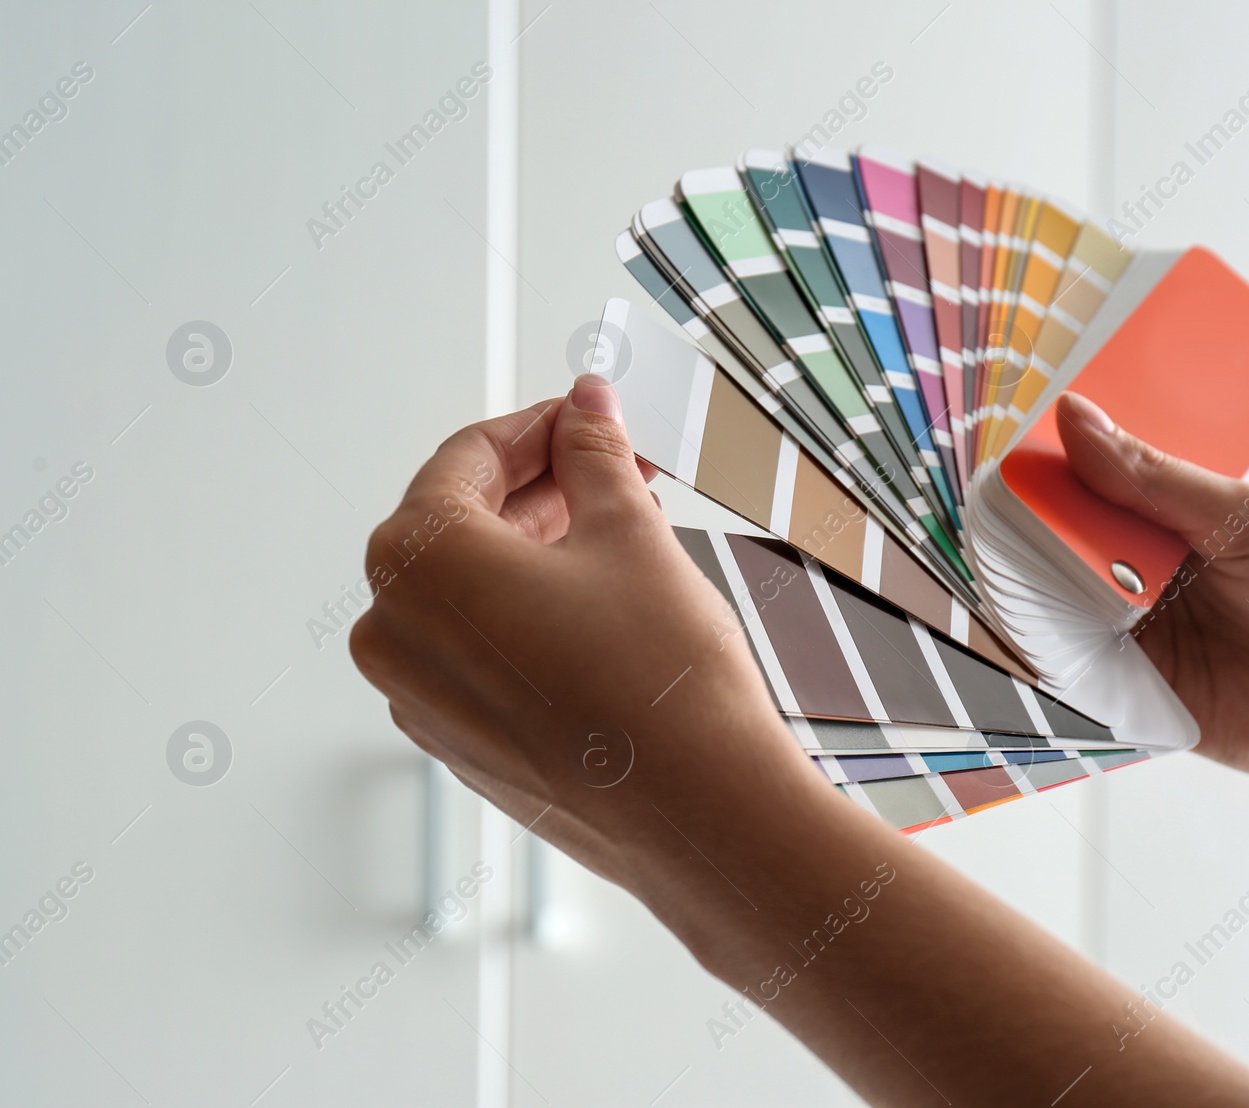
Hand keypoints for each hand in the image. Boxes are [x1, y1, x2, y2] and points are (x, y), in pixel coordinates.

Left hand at [349, 375, 833, 902]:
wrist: (699, 812)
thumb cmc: (661, 680)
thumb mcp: (630, 534)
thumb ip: (593, 456)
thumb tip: (585, 408)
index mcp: (416, 561)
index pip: (468, 459)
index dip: (540, 428)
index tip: (587, 419)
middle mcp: (394, 632)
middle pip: (461, 525)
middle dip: (543, 489)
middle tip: (617, 469)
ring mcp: (418, 698)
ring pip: (470, 593)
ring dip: (538, 551)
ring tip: (621, 531)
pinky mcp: (458, 744)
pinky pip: (478, 653)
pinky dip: (527, 614)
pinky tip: (599, 602)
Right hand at [1055, 391, 1248, 802]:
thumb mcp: (1244, 516)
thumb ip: (1153, 477)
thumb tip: (1076, 419)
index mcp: (1172, 520)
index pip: (1088, 485)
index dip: (1052, 471)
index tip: (1019, 459)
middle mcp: (1144, 575)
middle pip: (1061, 545)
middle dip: (1035, 529)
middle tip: (1013, 516)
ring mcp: (1135, 636)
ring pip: (1054, 604)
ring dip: (1035, 587)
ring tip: (1025, 568)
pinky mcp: (1131, 693)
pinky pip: (1071, 668)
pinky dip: (1049, 649)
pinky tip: (1041, 625)